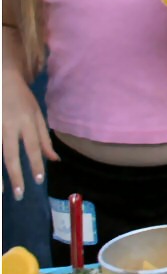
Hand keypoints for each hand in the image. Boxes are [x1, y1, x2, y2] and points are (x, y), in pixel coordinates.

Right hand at [3, 70, 54, 198]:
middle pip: (11, 154)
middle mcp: (10, 125)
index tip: (38, 180)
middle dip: (15, 175)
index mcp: (27, 122)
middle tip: (19, 194)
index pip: (32, 146)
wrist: (1, 79)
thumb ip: (44, 138)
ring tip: (1, 192)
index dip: (35, 163)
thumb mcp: (37, 114)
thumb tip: (54, 160)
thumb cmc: (21, 99)